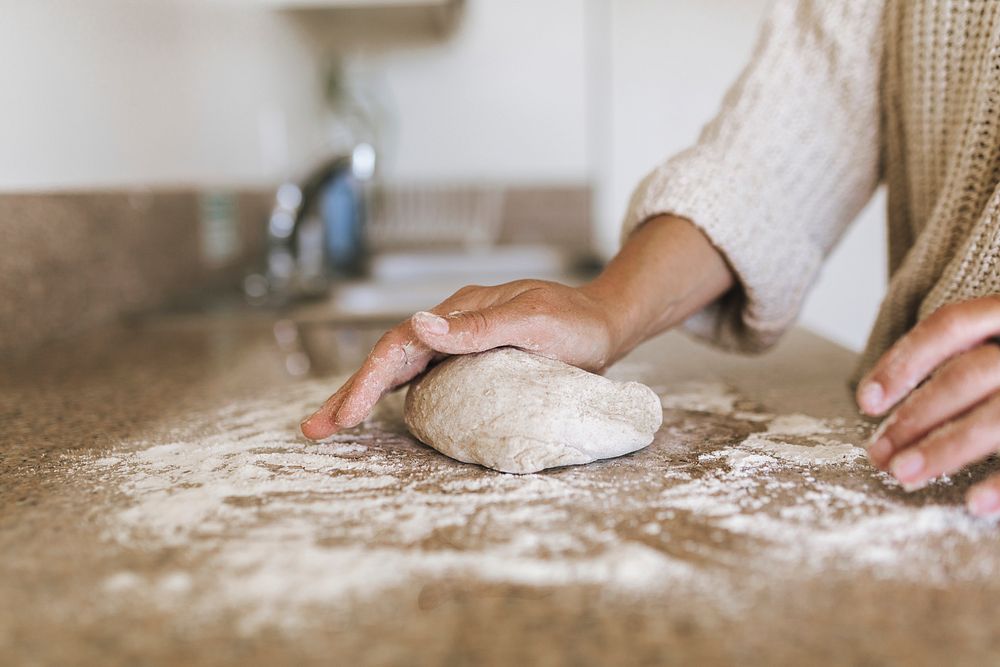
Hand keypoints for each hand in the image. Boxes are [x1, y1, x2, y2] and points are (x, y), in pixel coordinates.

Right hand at [300, 279, 622, 440]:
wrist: (606, 322)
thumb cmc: (576, 323)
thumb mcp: (532, 321)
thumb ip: (477, 327)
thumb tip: (418, 325)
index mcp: (460, 311)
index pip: (400, 345)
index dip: (368, 381)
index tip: (346, 416)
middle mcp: (453, 323)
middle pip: (389, 358)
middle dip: (350, 392)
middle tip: (314, 429)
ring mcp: (459, 340)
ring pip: (400, 368)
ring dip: (365, 394)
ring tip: (333, 423)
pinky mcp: (470, 358)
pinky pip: (422, 375)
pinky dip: (394, 392)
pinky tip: (382, 408)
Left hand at [857, 295, 999, 515]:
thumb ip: (964, 363)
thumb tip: (886, 408)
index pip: (952, 325)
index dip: (904, 360)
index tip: (867, 401)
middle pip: (970, 373)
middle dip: (917, 415)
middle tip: (879, 453)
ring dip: (948, 448)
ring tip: (905, 475)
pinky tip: (975, 503)